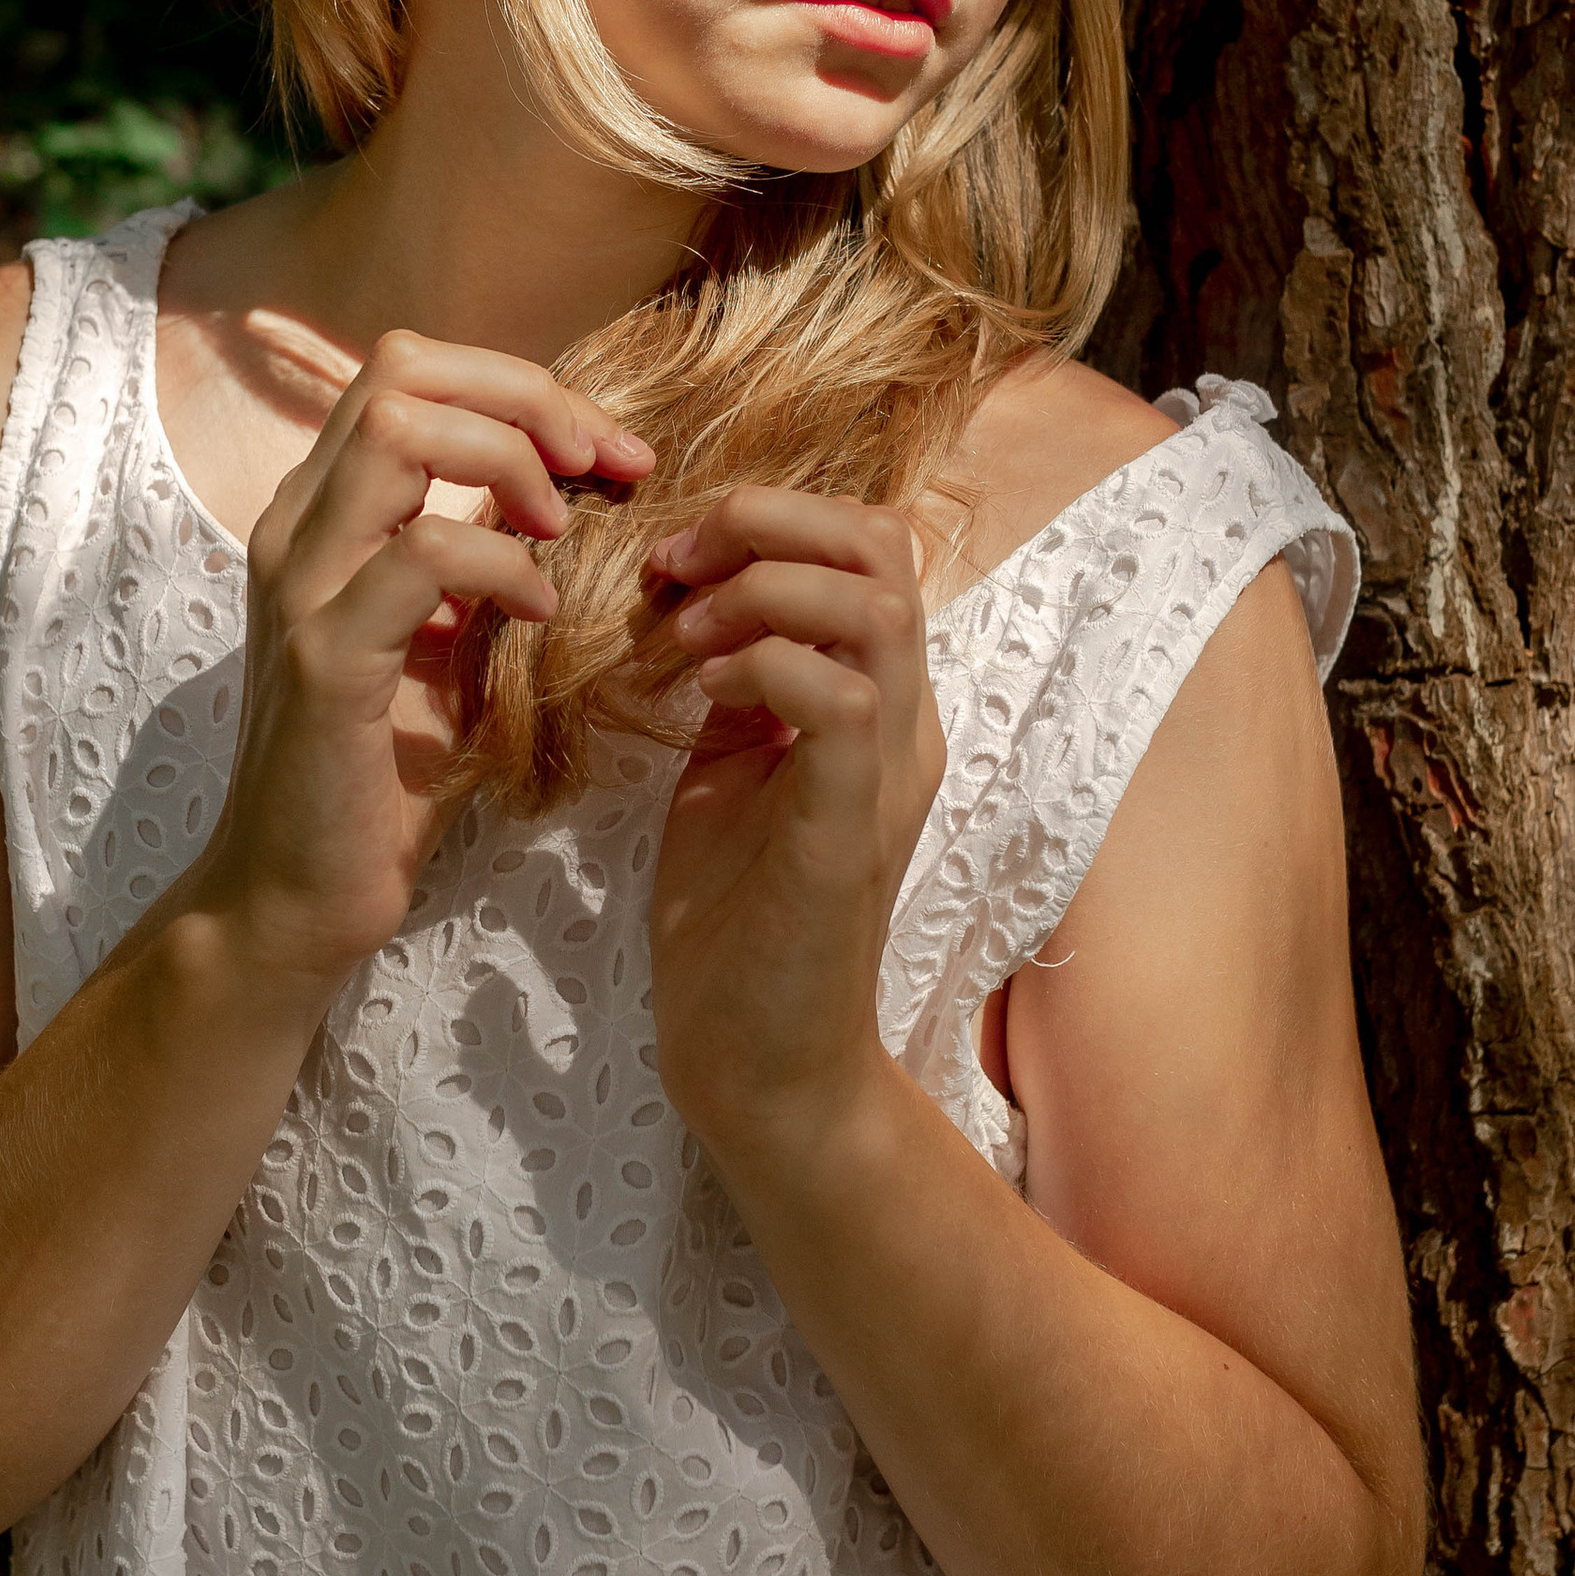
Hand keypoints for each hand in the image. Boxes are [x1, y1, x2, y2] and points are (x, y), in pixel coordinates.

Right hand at [188, 329, 652, 992]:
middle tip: (603, 467)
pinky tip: (541, 612)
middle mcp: (296, 528)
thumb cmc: (383, 773)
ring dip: (510, 461)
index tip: (604, 450)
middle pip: (401, 369)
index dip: (518, 384)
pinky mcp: (325, 659)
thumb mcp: (446, 640)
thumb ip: (485, 557)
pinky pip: (424, 554)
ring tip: (562, 531)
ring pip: (398, 429)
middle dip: (526, 397)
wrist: (298, 893)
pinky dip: (503, 565)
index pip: (407, 368)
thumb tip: (577, 489)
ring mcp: (300, 587)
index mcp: (322, 513)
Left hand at [645, 489, 945, 1162]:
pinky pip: (845, 701)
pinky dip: (764, 666)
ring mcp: (884, 772)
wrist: (757, 1056)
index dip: (770, 518)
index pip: (869, 544)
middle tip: (676, 568)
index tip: (672, 560)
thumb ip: (733, 683)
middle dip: (766, 522)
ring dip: (762, 588)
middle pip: (883, 544)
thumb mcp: (728, 767)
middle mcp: (902, 720)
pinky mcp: (850, 827)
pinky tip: (700, 691)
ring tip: (685, 631)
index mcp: (875, 699)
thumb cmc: (736, 918)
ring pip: (875, 604)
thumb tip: (690, 597)